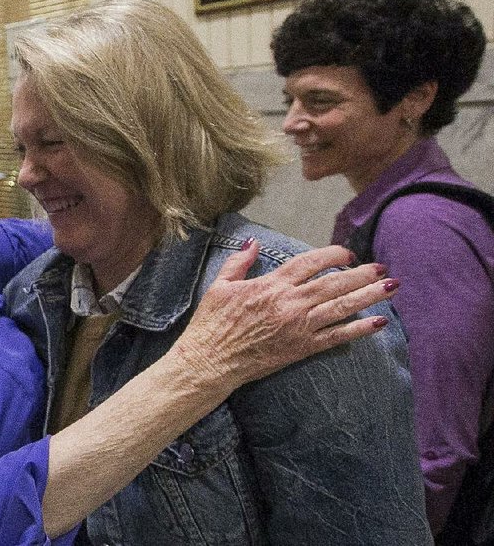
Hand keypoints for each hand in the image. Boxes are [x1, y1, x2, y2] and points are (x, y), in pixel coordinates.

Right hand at [174, 240, 396, 394]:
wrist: (210, 360)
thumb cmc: (211, 323)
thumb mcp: (220, 285)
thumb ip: (239, 261)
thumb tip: (253, 242)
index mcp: (271, 284)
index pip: (309, 262)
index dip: (332, 255)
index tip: (346, 252)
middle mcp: (290, 303)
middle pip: (334, 283)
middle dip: (361, 273)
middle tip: (382, 267)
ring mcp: (298, 327)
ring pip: (341, 307)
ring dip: (369, 296)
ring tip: (391, 287)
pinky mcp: (301, 348)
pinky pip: (336, 337)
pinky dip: (359, 329)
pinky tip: (378, 322)